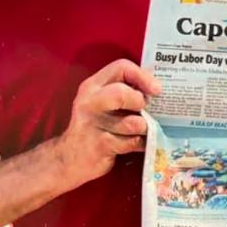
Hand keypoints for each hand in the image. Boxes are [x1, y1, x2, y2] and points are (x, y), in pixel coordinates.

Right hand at [56, 59, 160, 186]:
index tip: (156, 89)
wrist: (71, 158)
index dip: (143, 76)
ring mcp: (93, 124)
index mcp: (93, 86)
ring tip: (138, 130)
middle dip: (139, 102)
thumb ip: (124, 91)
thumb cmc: (94, 127)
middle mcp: (90, 101)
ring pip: (132, 123)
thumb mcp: (103, 103)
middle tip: (143, 111)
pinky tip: (137, 143)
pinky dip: (139, 143)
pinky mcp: (100, 145)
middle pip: (122, 93)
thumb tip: (156, 88)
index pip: (121, 67)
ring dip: (142, 128)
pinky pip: (131, 142)